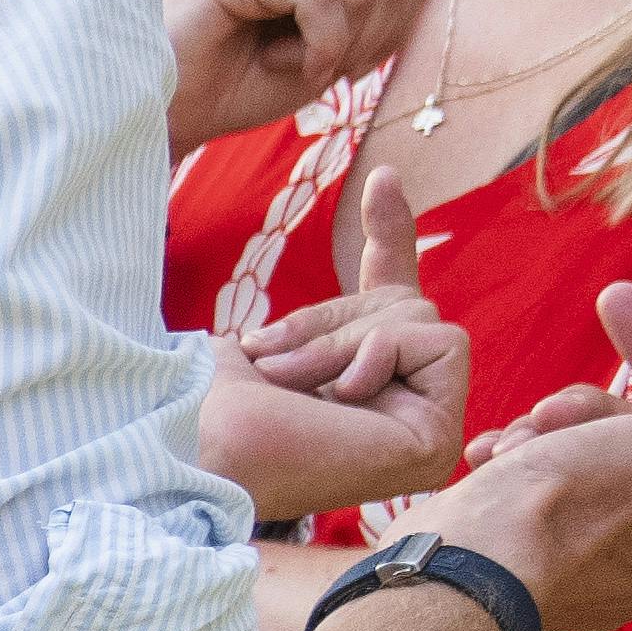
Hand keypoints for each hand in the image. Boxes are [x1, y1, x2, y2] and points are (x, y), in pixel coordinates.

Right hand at [168, 0, 430, 152]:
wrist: (161, 114)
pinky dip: (319, 45)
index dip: (392, 29)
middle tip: (318, 72)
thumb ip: (368, 12)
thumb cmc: (232, 87)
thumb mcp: (322, 51)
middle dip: (369, 41)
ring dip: (338, 47)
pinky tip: (285, 65)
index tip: (342, 67)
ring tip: (290, 66)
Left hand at [196, 163, 469, 522]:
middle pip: (401, 306)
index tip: (381, 178)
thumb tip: (335, 281)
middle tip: (274, 364)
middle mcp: (386, 409)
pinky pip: (442, 344)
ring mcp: (417, 430)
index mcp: (343, 386)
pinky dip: (383, 353)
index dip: (388, 233)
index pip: (384, 298)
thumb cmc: (201, 405)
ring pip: (418, 320)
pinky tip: (345, 398)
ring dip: (345, 340)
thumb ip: (318, 317)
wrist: (189, 452)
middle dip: (333, 319)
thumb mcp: (265, 341)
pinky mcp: (436, 440)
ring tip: (294, 385)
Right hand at [415, 282, 631, 630]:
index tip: (616, 299)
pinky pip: (542, 509)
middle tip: (547, 417)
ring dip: (547, 440)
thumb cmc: (582, 497)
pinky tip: (491, 469)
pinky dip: (516, 479)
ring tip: (511, 447)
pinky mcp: (540, 588)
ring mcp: (603, 585)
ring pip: (587, 469)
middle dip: (591, 412)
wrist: (465, 565)